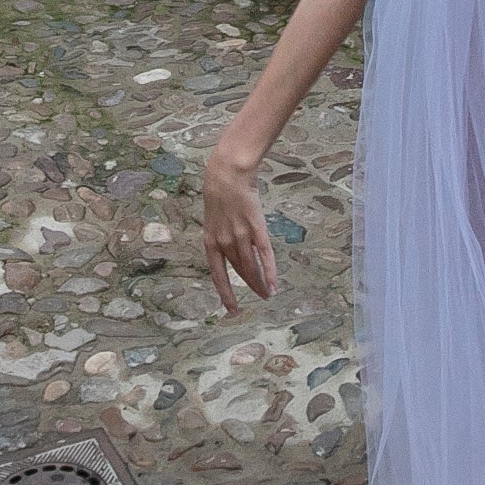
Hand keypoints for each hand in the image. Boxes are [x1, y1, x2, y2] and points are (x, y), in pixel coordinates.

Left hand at [200, 144, 276, 314]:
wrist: (227, 174)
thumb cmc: (220, 194)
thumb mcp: (214, 220)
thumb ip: (222, 238)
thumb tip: (231, 252)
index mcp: (210, 242)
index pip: (217, 274)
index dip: (225, 293)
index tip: (231, 310)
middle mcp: (224, 242)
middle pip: (239, 271)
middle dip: (249, 287)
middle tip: (260, 299)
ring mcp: (241, 235)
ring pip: (251, 267)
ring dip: (261, 283)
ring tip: (268, 294)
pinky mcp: (256, 228)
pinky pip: (264, 255)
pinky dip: (270, 271)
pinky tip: (274, 283)